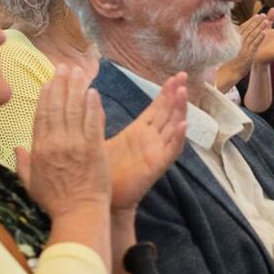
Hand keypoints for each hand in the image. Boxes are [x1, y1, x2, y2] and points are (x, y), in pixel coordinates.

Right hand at [16, 66, 110, 217]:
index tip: (49, 81)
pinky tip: (93, 92)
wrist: (79, 214)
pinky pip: (92, 122)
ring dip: (76, 88)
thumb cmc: (55, 202)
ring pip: (74, 110)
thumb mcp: (31, 183)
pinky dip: (92, 106)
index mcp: (39, 149)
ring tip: (79, 72)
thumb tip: (17, 148)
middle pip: (57, 107)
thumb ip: (23, 163)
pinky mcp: (94, 149)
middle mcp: (55, 143)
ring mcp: (75, 145)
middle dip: (61, 84)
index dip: (46, 95)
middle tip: (65, 67)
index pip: (41, 114)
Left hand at [108, 72, 188, 210]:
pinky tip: (183, 124)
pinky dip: (179, 138)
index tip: (173, 76)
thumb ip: (97, 120)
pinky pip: (172, 150)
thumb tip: (89, 98)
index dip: (165, 92)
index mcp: (139, 131)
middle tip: (183, 75)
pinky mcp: (157, 166)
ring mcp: (156, 152)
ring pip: (173, 127)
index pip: (157, 107)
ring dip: (179, 109)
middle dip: (176, 94)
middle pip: (168, 112)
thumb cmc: (101, 171)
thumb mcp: (98, 140)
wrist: (102, 199)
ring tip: (183, 92)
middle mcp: (152, 139)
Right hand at [214, 12, 271, 92]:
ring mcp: (242, 48)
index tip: (256, 15)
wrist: (227, 74)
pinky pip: (254, 45)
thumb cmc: (228, 62)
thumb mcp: (231, 49)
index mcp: (234, 40)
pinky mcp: (247, 55)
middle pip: (248, 29)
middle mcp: (238, 42)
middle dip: (256, 21)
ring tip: (266, 20)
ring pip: (252, 35)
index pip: (243, 28)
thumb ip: (235, 41)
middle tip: (263, 14)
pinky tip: (265, 32)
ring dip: (259, 27)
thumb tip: (239, 34)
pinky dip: (259, 38)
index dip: (250, 21)